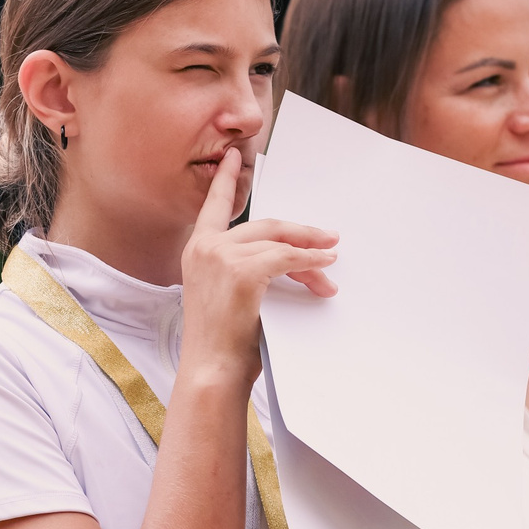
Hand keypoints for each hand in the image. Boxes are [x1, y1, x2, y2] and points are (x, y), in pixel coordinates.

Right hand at [175, 145, 337, 388]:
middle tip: (328, 237)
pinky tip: (325, 267)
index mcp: (196, 250)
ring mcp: (221, 256)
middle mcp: (204, 247)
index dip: (226, 180)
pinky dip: (311, 262)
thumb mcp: (229, 296)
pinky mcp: (242, 270)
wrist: (211, 371)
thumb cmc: (221, 345)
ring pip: (279, 243)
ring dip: (310, 256)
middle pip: (265, 226)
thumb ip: (246, 269)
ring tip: (331, 262)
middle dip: (301, 233)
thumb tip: (289, 261)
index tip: (234, 157)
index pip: (214, 207)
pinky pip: (287, 259)